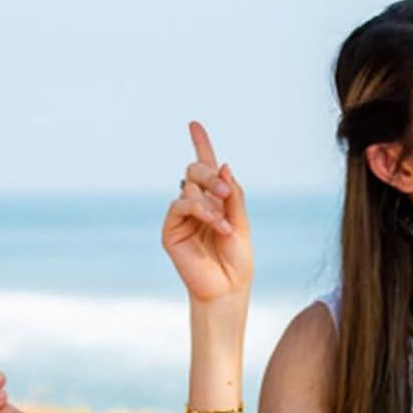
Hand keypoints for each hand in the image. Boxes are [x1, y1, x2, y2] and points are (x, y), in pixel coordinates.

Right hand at [162, 121, 252, 303]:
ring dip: (210, 200)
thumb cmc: (236, 261)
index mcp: (214, 202)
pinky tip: (216, 225)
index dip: (200, 145)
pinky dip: (200, 210)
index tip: (194, 124)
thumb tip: (224, 165)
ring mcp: (181, 217)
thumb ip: (234, 195)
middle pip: (195, 171)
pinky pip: (180, 205)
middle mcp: (196, 206)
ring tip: (225, 223)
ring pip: (188, 186)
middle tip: (225, 192)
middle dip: (210, 175)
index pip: (206, 168)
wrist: (228, 289)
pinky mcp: (171, 230)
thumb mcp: (241, 223)